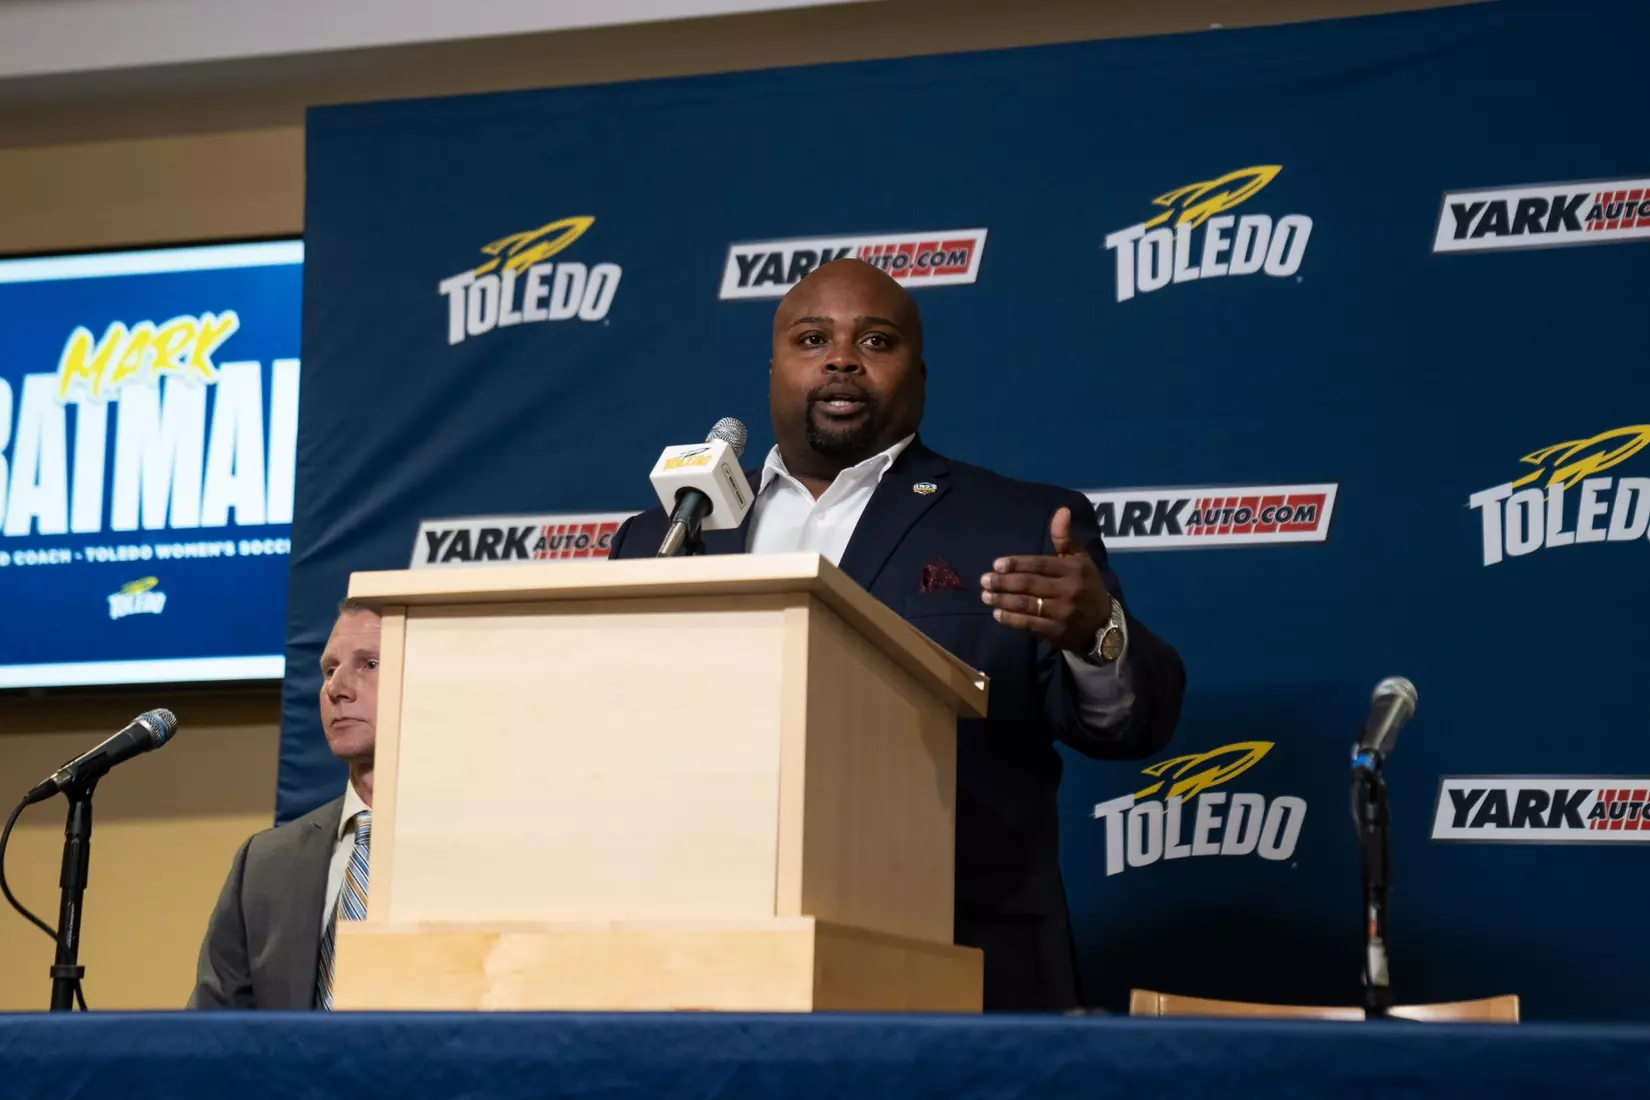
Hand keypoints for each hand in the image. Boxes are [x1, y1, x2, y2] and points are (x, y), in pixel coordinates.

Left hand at [979, 506, 1111, 652]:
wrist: (1102, 623)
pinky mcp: (1056, 631)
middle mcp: (1068, 590)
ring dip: (1003, 600)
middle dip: (1004, 582)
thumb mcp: (1080, 559)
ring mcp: (1062, 612)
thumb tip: (1061, 510)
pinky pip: (1029, 624)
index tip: (996, 564)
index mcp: (1073, 569)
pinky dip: (1011, 619)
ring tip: (986, 596)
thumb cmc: (1086, 585)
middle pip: (1029, 584)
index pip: (1040, 564)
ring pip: (1027, 604)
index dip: (1017, 564)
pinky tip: (997, 614)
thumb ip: (1065, 537)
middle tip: (984, 580)